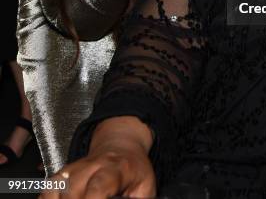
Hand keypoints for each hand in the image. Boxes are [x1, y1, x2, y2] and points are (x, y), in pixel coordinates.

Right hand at [40, 148, 154, 198]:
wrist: (121, 146)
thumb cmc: (134, 170)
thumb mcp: (145, 187)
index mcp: (114, 169)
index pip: (97, 187)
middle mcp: (90, 166)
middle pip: (72, 192)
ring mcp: (73, 169)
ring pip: (56, 191)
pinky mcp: (61, 175)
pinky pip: (47, 192)